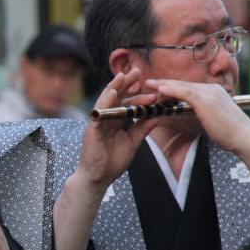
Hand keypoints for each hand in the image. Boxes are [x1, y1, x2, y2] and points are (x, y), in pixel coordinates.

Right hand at [75, 69, 159, 189]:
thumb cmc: (112, 161)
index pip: (128, 104)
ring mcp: (98, 122)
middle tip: (138, 71)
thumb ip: (143, 128)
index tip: (154, 91)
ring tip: (123, 75)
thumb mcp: (133, 142)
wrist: (99, 178)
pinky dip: (105, 101)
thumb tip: (157, 115)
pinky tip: (112, 92)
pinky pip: (99, 112)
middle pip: (117, 96)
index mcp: (116, 121)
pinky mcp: (92, 128)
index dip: (140, 97)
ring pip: (106, 100)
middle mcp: (106, 118)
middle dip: (127, 84)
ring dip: (115, 86)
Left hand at [143, 79, 249, 155]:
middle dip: (165, 83)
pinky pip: (184, 92)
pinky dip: (171, 90)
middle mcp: (212, 89)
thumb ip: (200, 115)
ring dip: (163, 85)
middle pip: (183, 84)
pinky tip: (159, 90)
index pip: (189, 87)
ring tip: (149, 84)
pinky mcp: (206, 100)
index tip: (159, 87)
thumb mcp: (212, 120)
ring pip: (182, 86)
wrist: (245, 139)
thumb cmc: (231, 135)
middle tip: (149, 82)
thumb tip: (185, 115)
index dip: (173, 87)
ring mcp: (210, 93)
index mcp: (215, 92)